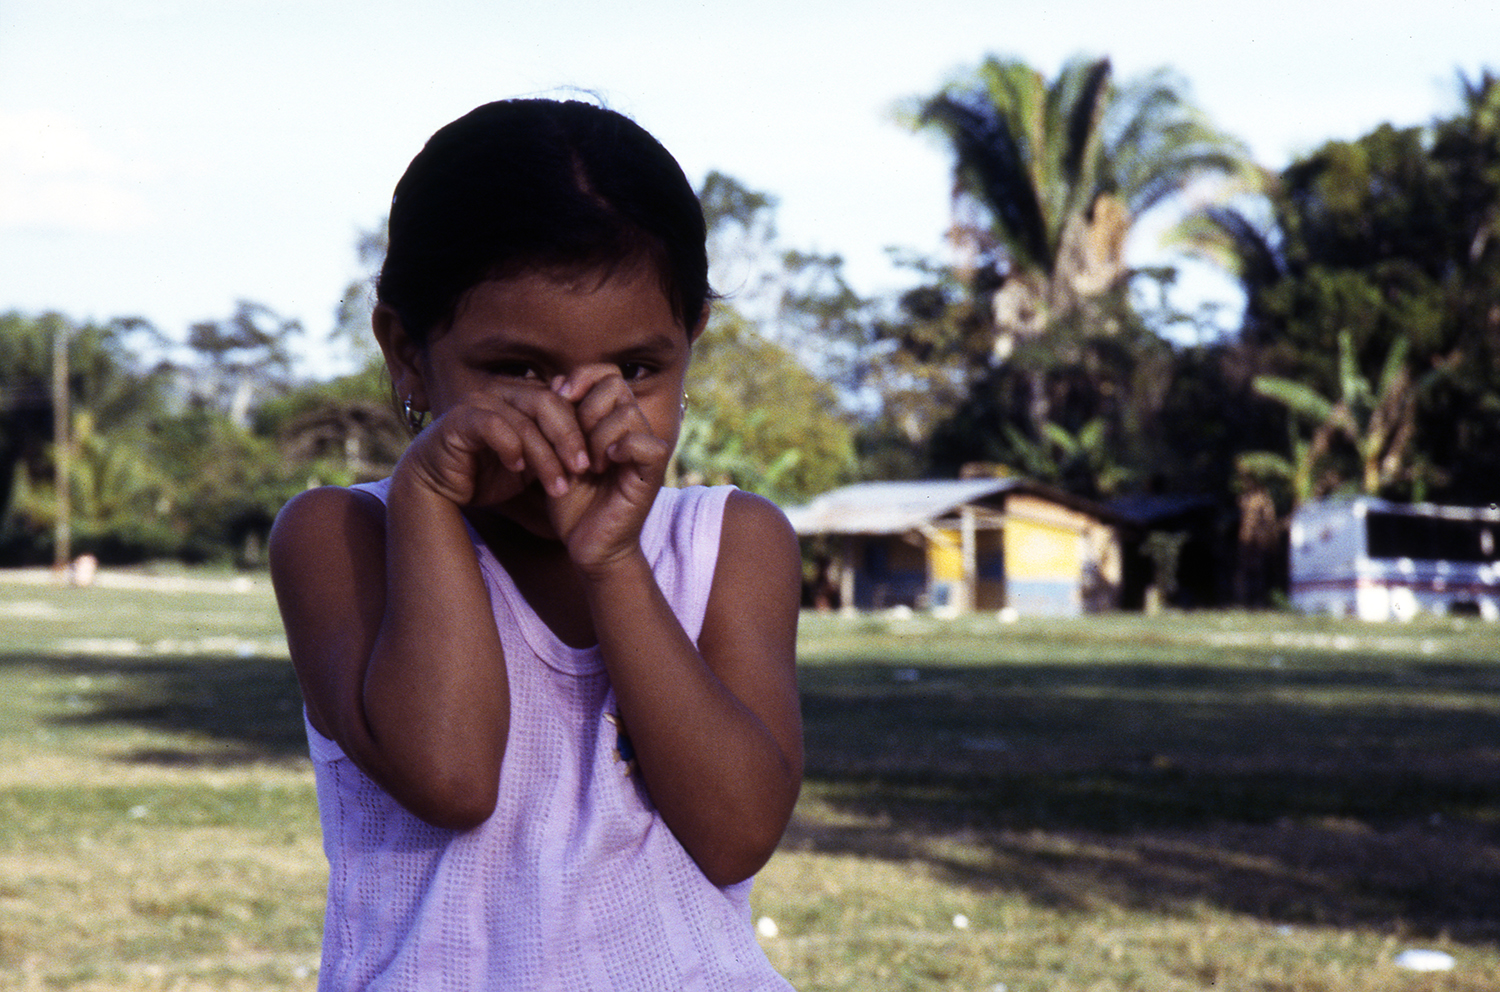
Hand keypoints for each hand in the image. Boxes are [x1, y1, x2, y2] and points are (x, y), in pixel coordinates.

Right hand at [395, 388, 592, 509]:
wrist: (440, 487)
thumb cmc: (488, 474)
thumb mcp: (533, 464)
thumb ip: (556, 450)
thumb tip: (600, 452)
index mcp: (524, 398)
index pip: (563, 403)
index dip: (582, 430)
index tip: (598, 462)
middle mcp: (504, 393)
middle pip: (548, 404)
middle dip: (569, 439)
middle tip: (583, 469)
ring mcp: (481, 402)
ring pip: (524, 421)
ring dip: (545, 457)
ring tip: (558, 486)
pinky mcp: (460, 418)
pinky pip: (493, 426)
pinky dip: (510, 447)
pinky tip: (518, 469)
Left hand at [545, 366, 669, 570]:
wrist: (588, 545)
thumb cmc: (572, 502)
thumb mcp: (557, 452)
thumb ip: (560, 418)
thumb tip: (557, 381)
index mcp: (612, 420)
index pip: (607, 373)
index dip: (582, 377)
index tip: (559, 399)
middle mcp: (632, 429)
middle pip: (615, 385)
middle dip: (585, 408)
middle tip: (573, 443)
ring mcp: (644, 450)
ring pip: (626, 412)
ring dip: (597, 435)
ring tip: (587, 464)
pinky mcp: (651, 474)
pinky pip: (645, 443)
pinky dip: (621, 448)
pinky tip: (604, 466)